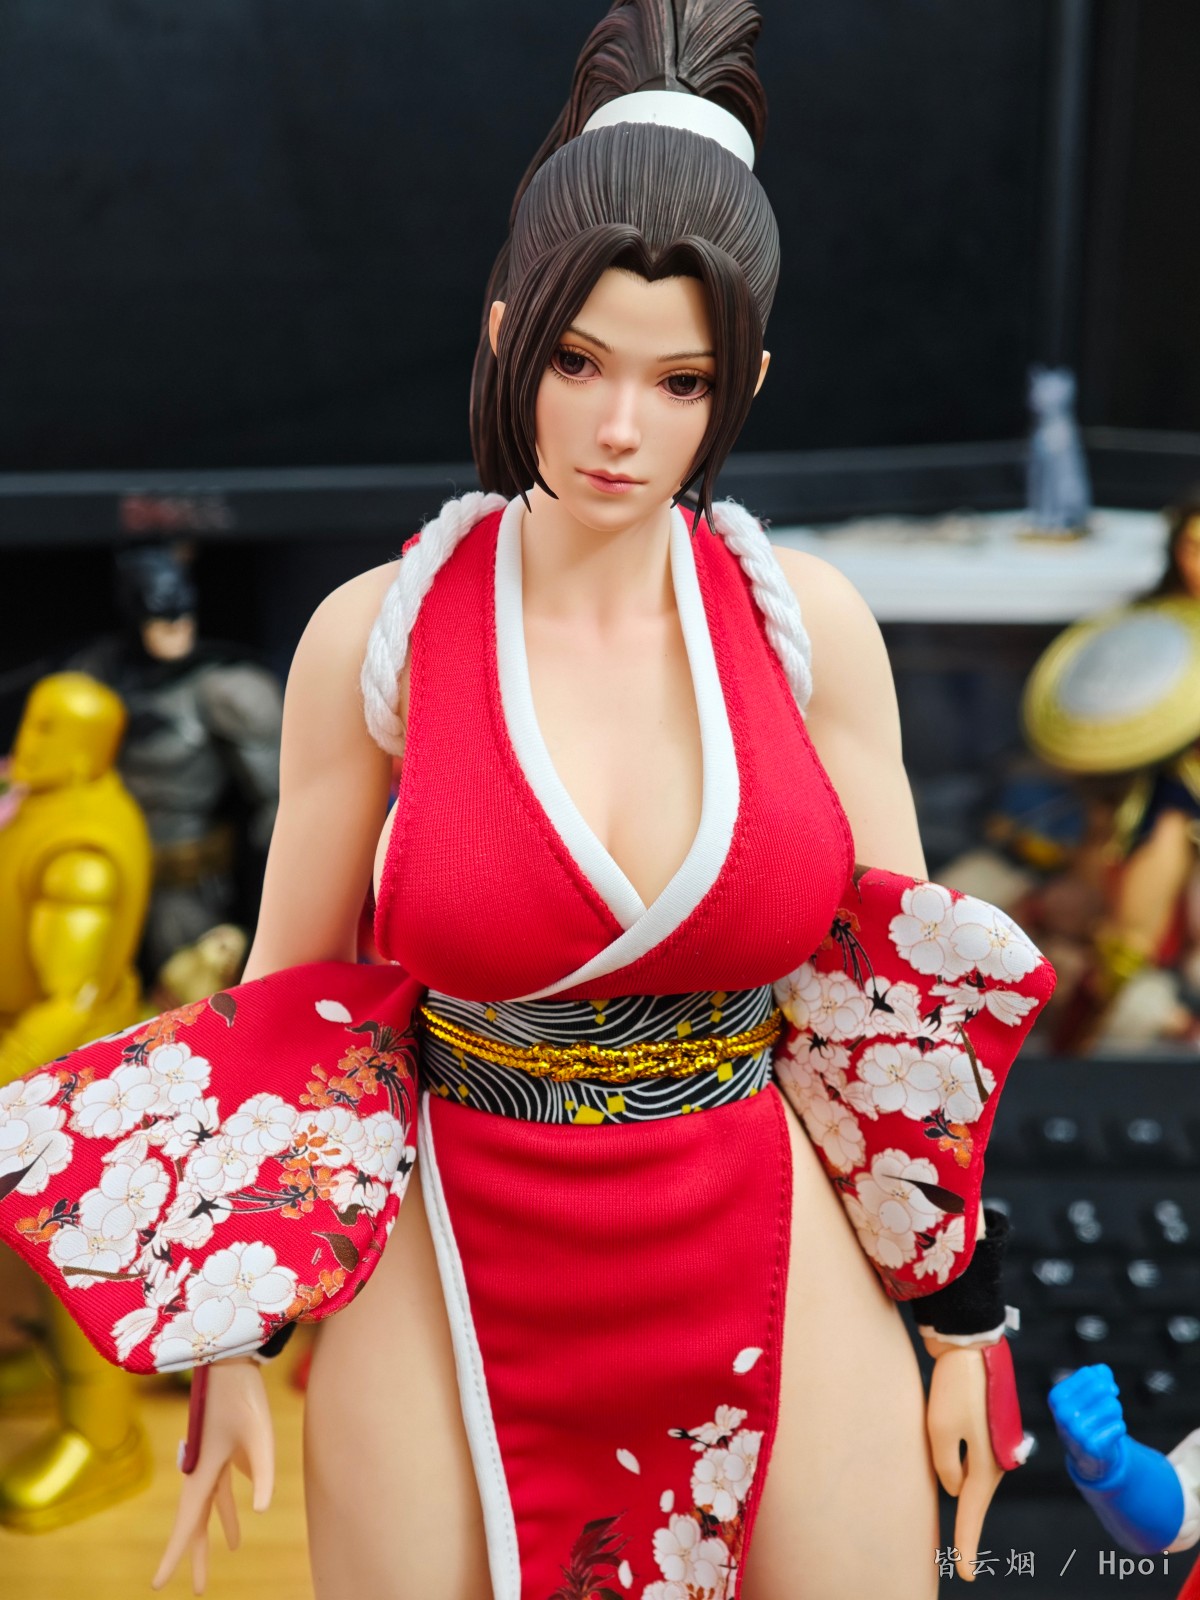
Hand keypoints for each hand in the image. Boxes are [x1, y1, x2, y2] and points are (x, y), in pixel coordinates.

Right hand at [151, 1358, 273, 1593]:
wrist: (235, 1362)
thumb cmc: (244, 1397)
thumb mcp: (260, 1436)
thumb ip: (261, 1474)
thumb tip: (260, 1512)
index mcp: (202, 1472)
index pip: (186, 1525)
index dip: (174, 1556)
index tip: (158, 1585)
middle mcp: (202, 1470)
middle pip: (196, 1522)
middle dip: (197, 1555)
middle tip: (196, 1590)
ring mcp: (214, 1460)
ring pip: (211, 1506)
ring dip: (216, 1531)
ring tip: (225, 1556)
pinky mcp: (228, 1449)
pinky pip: (225, 1487)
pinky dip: (229, 1507)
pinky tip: (240, 1522)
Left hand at [925, 1345, 1004, 1584]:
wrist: (974, 1346)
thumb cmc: (956, 1389)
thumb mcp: (940, 1430)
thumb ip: (945, 1467)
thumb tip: (955, 1487)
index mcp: (986, 1466)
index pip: (971, 1513)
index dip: (967, 1545)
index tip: (967, 1575)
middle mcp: (995, 1461)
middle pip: (970, 1497)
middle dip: (963, 1518)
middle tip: (962, 1557)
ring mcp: (993, 1445)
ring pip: (967, 1473)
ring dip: (953, 1472)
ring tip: (944, 1438)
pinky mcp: (986, 1429)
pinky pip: (968, 1455)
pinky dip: (957, 1458)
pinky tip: (950, 1439)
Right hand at [1048, 1363, 1127, 1480]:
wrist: (1086, 1455)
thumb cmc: (1087, 1417)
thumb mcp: (1086, 1394)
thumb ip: (1097, 1376)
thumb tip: (1102, 1370)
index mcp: (1057, 1397)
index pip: (1088, 1374)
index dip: (1101, 1381)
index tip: (1102, 1392)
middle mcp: (1063, 1413)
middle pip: (1102, 1388)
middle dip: (1110, 1396)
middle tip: (1106, 1409)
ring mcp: (1076, 1431)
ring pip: (1112, 1406)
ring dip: (1115, 1414)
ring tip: (1106, 1423)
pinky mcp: (1092, 1447)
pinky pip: (1119, 1426)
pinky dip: (1118, 1429)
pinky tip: (1108, 1435)